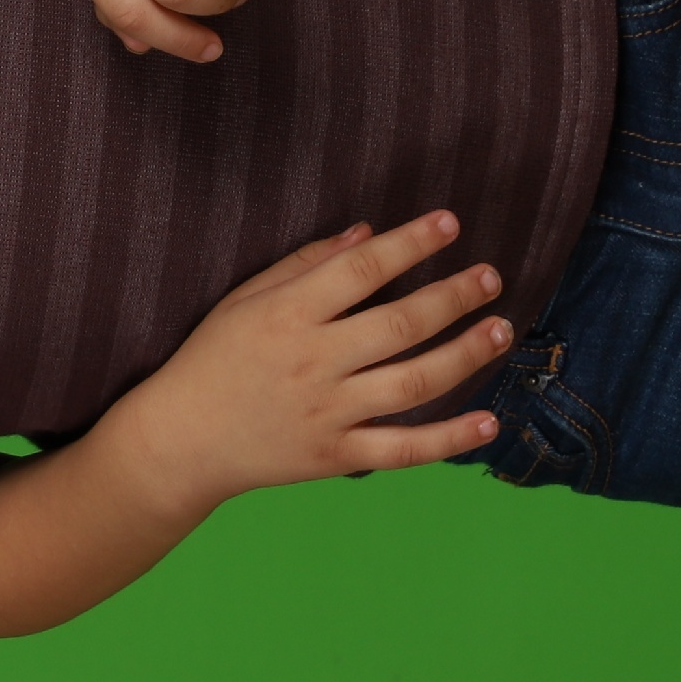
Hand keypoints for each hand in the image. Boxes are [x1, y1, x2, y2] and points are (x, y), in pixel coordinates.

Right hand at [107, 212, 512, 511]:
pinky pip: (401, 450)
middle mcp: (311, 362)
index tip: (450, 224)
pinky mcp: (334, 457)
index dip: (409, 244)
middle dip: (452, 296)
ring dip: (464, 355)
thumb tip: (369, 232)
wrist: (179, 441)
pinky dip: (448, 440)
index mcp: (286, 315)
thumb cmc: (211, 359)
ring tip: (501, 330)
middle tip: (490, 277)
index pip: (361, 271)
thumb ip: (305, 263)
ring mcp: (326, 413)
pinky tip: (488, 422)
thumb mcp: (244, 299)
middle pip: (398, 324)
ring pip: (411, 383)